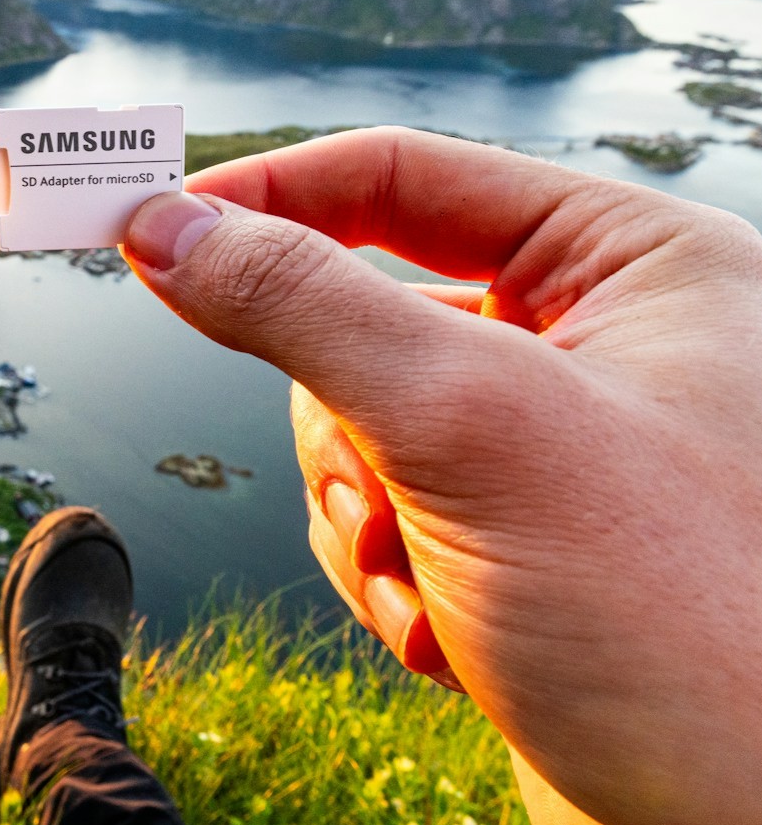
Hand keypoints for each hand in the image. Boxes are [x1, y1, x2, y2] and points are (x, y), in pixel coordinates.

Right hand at [123, 129, 761, 824]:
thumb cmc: (683, 624)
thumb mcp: (464, 428)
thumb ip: (300, 305)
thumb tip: (164, 226)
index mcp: (631, 264)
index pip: (398, 177)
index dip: (261, 196)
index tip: (141, 229)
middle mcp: (603, 344)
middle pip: (363, 316)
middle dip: (339, 430)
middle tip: (373, 505)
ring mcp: (561, 453)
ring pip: (360, 431)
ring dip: (359, 522)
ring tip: (420, 596)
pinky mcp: (527, 549)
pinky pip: (387, 520)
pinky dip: (386, 581)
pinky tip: (447, 647)